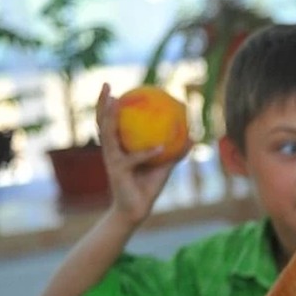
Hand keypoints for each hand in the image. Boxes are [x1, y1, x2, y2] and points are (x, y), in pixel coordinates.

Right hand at [96, 83, 175, 225]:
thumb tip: (192, 136)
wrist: (136, 211)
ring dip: (110, 117)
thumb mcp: (164, 166)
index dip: (109, 104)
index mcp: (119, 147)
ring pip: (108, 135)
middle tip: (107, 84)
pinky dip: (147, 153)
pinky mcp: (118, 172)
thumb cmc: (147, 187)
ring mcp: (113, 161)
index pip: (110, 121)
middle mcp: (112, 151)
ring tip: (115, 101)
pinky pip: (134, 159)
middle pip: (102, 122)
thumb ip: (175, 151)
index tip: (113, 86)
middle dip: (102, 102)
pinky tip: (161, 147)